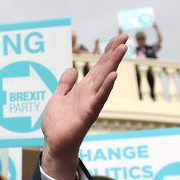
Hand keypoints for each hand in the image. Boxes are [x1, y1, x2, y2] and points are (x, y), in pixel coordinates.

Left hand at [40, 33, 126, 179]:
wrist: (55, 144)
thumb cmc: (58, 124)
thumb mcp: (58, 98)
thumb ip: (65, 84)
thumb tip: (72, 69)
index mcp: (84, 88)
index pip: (98, 66)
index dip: (107, 51)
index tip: (118, 37)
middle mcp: (90, 93)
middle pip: (104, 69)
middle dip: (114, 52)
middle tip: (125, 36)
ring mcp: (90, 103)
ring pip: (104, 80)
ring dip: (113, 64)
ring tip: (122, 49)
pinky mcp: (87, 114)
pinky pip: (98, 99)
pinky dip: (106, 87)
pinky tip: (113, 76)